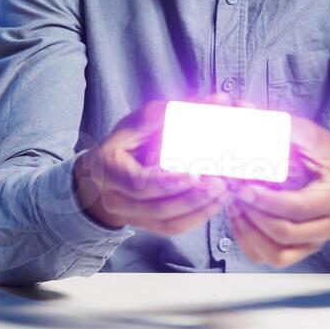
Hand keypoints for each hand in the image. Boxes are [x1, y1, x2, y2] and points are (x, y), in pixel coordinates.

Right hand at [72, 100, 230, 235]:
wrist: (105, 171)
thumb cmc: (126, 142)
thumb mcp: (140, 122)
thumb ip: (173, 112)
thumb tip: (220, 100)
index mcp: (108, 169)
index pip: (138, 182)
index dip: (166, 182)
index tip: (194, 174)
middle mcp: (115, 198)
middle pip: (156, 207)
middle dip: (191, 197)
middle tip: (220, 182)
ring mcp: (130, 217)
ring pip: (168, 222)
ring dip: (200, 208)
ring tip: (224, 191)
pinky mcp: (146, 226)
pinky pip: (174, 228)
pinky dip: (198, 217)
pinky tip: (216, 203)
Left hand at [228, 116, 329, 268]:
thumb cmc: (324, 155)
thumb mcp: (309, 134)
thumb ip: (279, 125)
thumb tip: (242, 109)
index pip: (298, 207)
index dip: (267, 199)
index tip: (244, 185)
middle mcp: (329, 224)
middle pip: (285, 232)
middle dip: (253, 213)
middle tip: (234, 192)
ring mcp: (314, 241)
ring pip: (276, 253)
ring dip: (249, 230)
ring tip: (235, 205)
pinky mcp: (300, 250)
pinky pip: (271, 258)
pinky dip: (250, 243)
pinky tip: (240, 219)